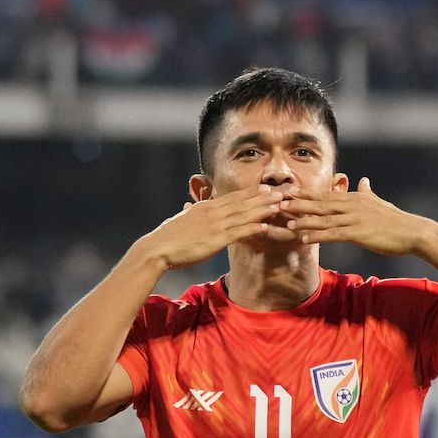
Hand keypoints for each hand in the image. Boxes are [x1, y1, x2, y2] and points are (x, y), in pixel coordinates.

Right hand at [143, 185, 282, 268]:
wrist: (157, 249)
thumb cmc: (167, 237)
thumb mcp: (180, 219)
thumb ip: (189, 211)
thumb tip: (188, 206)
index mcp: (205, 207)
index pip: (232, 197)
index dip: (250, 193)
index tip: (264, 189)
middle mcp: (212, 212)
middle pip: (242, 203)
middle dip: (262, 198)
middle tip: (280, 193)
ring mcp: (215, 225)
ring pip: (244, 215)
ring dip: (263, 210)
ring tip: (278, 206)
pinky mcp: (216, 240)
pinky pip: (239, 232)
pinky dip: (253, 228)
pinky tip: (265, 226)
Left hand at [281, 177, 427, 255]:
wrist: (412, 232)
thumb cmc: (396, 220)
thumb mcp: (379, 202)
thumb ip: (368, 192)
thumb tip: (364, 180)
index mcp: (355, 198)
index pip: (326, 194)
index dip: (307, 193)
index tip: (291, 191)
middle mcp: (352, 205)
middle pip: (320, 204)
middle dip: (299, 204)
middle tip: (280, 203)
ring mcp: (354, 218)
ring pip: (324, 219)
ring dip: (304, 222)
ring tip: (287, 223)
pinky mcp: (358, 233)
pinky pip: (333, 234)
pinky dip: (317, 236)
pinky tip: (305, 239)